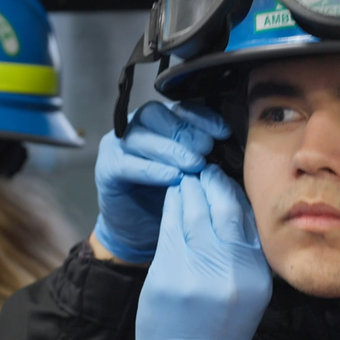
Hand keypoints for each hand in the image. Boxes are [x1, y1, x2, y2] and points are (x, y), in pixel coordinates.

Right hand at [92, 102, 228, 263]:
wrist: (141, 231)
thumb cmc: (172, 196)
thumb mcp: (194, 172)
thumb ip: (207, 155)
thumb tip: (233, 146)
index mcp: (161, 122)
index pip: (180, 108)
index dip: (202, 117)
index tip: (223, 132)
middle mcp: (136, 127)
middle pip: (157, 115)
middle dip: (185, 131)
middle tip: (206, 150)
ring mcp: (118, 146)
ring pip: (141, 136)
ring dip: (170, 149)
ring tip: (193, 165)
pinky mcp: (107, 168)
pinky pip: (128, 163)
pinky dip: (152, 169)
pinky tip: (173, 178)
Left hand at [135, 166, 271, 339]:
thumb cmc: (220, 336)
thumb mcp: (248, 296)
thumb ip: (244, 255)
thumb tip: (234, 208)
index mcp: (257, 276)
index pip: (249, 219)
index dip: (235, 192)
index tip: (224, 178)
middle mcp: (232, 273)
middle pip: (222, 210)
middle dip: (211, 184)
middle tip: (202, 170)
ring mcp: (198, 275)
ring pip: (194, 215)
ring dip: (188, 191)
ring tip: (185, 179)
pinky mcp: (168, 278)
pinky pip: (169, 230)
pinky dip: (170, 208)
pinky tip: (171, 197)